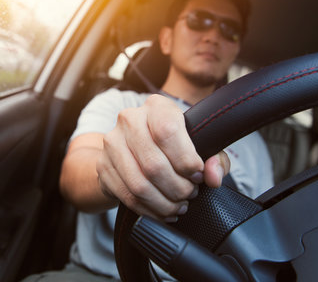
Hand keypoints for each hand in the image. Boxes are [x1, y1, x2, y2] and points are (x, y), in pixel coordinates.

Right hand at [96, 94, 229, 220]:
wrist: (132, 150)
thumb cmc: (171, 146)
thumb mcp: (198, 146)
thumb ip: (214, 159)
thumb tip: (213, 176)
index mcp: (156, 106)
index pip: (168, 131)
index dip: (186, 159)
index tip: (197, 175)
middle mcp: (130, 119)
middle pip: (154, 164)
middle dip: (178, 188)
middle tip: (189, 194)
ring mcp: (112, 142)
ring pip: (139, 184)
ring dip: (164, 203)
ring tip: (179, 205)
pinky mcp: (103, 166)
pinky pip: (127, 196)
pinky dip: (150, 210)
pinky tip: (163, 211)